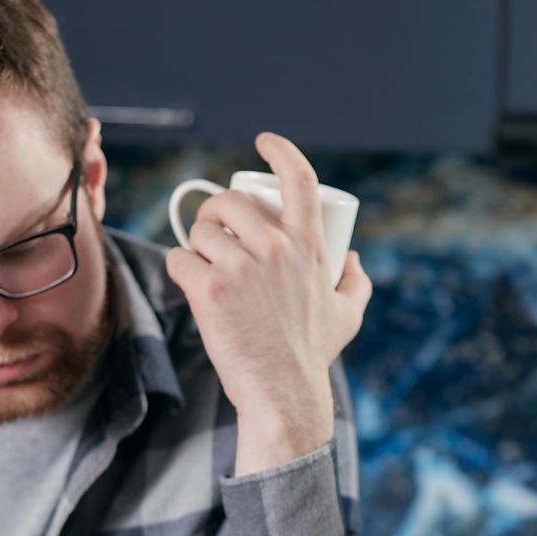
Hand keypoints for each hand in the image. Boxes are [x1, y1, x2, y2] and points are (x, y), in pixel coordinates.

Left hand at [164, 132, 372, 473]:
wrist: (283, 392)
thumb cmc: (312, 355)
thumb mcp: (347, 314)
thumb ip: (356, 283)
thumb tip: (352, 259)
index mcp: (308, 246)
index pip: (299, 179)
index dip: (280, 151)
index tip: (264, 142)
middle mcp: (275, 248)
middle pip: (229, 201)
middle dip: (215, 213)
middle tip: (214, 236)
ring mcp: (240, 266)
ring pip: (200, 230)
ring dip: (196, 245)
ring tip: (205, 268)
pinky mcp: (208, 288)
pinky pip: (179, 259)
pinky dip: (180, 271)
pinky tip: (191, 287)